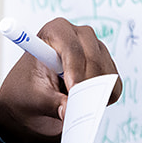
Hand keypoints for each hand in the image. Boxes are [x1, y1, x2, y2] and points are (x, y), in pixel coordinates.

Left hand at [0, 17, 122, 140]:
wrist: (33, 98)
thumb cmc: (27, 91)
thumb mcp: (33, 98)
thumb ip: (51, 103)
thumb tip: (68, 111)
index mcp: (54, 31)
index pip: (71, 46)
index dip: (74, 68)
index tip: (73, 89)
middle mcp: (78, 35)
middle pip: (94, 57)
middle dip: (87, 83)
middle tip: (78, 105)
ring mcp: (95, 49)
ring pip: (107, 71)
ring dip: (96, 92)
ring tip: (75, 105)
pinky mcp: (106, 66)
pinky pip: (114, 84)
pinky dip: (105, 98)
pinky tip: (85, 102)